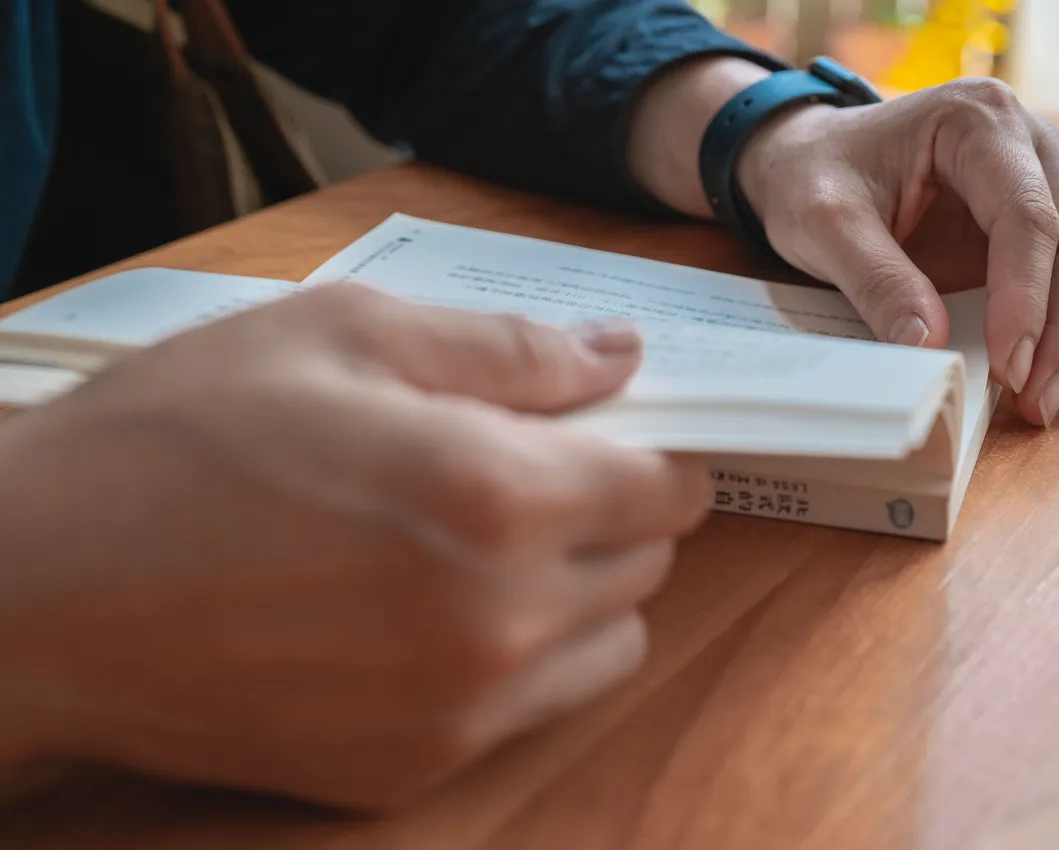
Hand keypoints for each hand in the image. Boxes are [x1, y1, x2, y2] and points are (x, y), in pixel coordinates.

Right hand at [0, 284, 710, 810]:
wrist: (35, 590)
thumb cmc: (179, 437)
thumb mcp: (343, 332)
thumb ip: (508, 347)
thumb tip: (622, 355)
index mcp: (500, 497)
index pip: (667, 487)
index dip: (653, 449)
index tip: (612, 433)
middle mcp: (501, 620)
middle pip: (646, 565)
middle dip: (610, 511)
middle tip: (523, 472)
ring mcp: (458, 711)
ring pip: (606, 646)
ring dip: (578, 591)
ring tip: (478, 546)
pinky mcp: (408, 771)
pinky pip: (526, 709)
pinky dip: (512, 659)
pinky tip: (418, 614)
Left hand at [735, 78, 1058, 425]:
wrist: (812, 156)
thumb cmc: (815, 177)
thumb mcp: (821, 222)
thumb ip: (873, 278)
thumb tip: (931, 348)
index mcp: (979, 125)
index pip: (1028, 217)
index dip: (1028, 298)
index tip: (1012, 367)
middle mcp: (1034, 147)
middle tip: (1040, 404)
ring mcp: (1054, 184)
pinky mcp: (1054, 226)